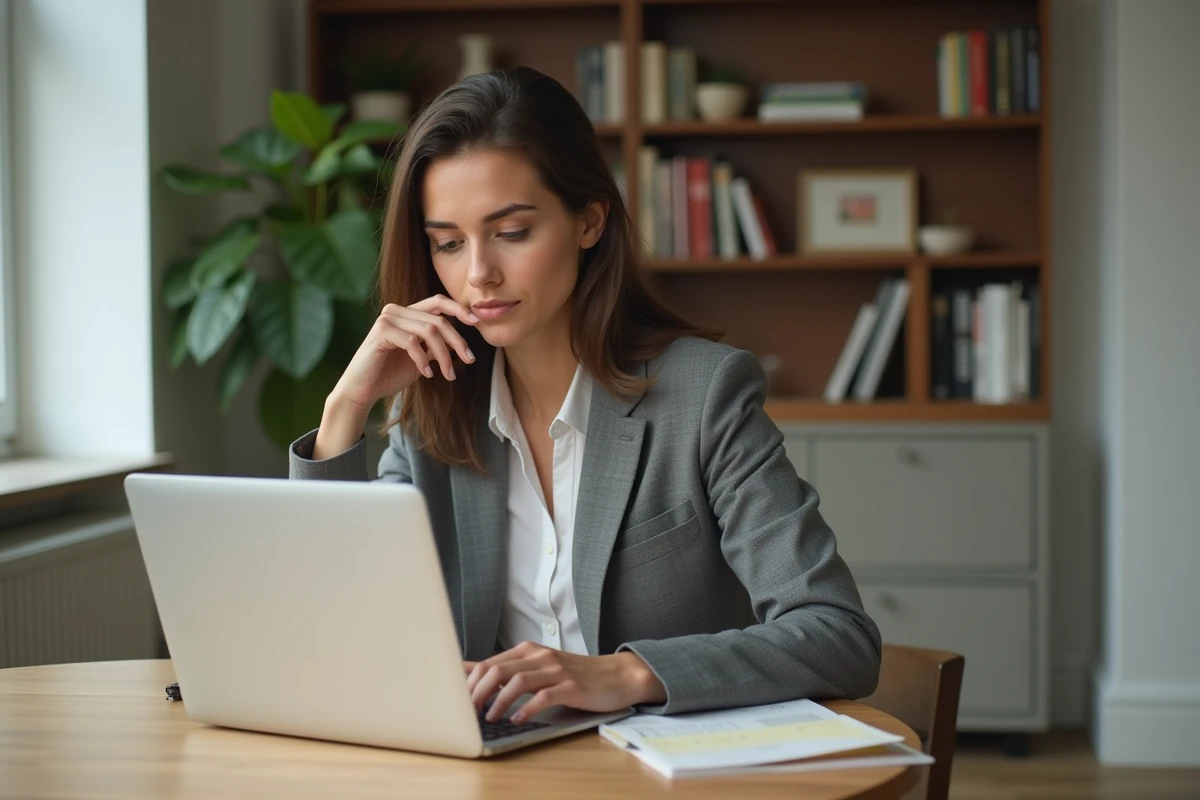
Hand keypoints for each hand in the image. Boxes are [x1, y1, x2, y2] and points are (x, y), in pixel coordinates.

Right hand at [314, 295, 478, 458]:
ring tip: (449, 374)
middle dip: (458, 341)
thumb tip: (460, 342)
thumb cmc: (390, 373)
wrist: (363, 390)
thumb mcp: (421, 357)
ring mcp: (387, 319)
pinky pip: (412, 342)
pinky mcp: (381, 332)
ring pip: (429, 331)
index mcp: (407, 312)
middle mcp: (396, 310)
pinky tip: (426, 374)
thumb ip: (436, 346)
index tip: (477, 322)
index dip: (459, 309)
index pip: (438, 302)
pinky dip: (423, 360)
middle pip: (438, 319)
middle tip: (469, 359)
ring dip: (444, 356)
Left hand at [464, 642, 666, 723]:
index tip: (455, 700)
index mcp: (528, 651)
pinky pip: (544, 696)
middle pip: (498, 669)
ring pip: (517, 680)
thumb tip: (470, 673)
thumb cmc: (574, 675)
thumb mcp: (539, 668)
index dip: (469, 682)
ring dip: (498, 701)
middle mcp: (539, 656)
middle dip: (477, 692)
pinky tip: (518, 719)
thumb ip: (509, 671)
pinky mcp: (571, 686)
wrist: (616, 675)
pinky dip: (526, 708)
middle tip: (467, 712)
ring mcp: (556, 670)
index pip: (489, 663)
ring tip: (489, 717)